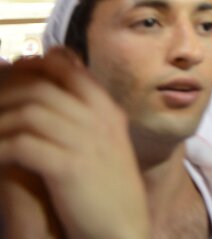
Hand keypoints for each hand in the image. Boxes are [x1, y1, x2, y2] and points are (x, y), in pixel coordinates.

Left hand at [0, 50, 149, 238]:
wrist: (123, 230)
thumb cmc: (106, 192)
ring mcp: (86, 141)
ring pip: (27, 113)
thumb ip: (82, 118)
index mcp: (106, 109)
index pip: (65, 66)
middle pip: (40, 86)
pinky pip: (21, 146)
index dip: (28, 66)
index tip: (6, 76)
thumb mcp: (103, 146)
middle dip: (2, 93)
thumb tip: (46, 96)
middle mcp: (98, 118)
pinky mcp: (69, 168)